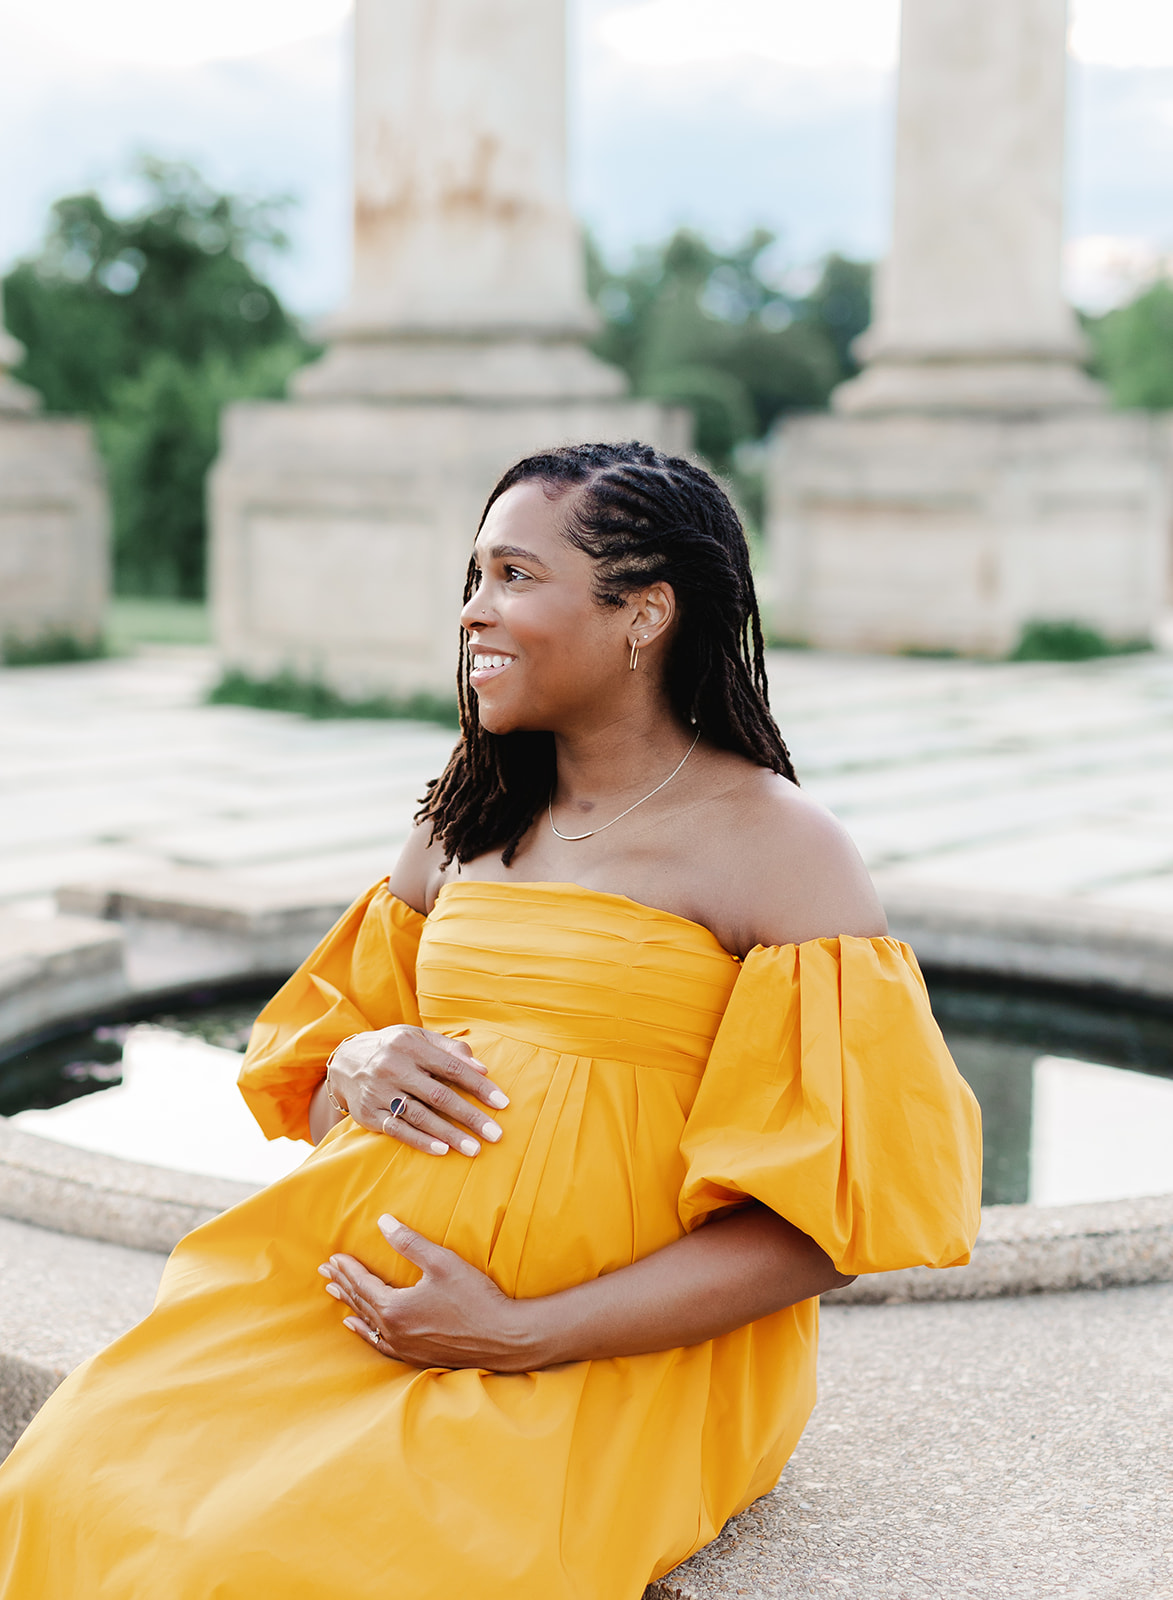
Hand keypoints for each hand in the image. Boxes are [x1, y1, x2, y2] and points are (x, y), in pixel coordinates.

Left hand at [318, 1215, 534, 1370]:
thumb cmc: (474, 1298)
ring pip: (366, 1322)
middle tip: (325, 1270)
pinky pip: (379, 1343)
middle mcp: (393, 1331)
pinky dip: (364, 1331)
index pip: (363, 1284)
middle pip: (360, 1302)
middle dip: (342, 1283)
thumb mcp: (442, 1262)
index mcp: (394, 1308)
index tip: (334, 1256)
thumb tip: (383, 1222)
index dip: (348, 1268)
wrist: (502, 1338)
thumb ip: (410, 1243)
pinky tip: (357, 1326)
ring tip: (334, 1292)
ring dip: (350, 1304)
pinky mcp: (414, 1356)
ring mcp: (403, 1347)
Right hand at [328, 1026, 508, 1157]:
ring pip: (420, 1116)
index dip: (479, 1086)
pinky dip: (421, 1141)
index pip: (452, 1067)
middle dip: (470, 1116)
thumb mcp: (417, 1037)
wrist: (343, 1062)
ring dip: (450, 1134)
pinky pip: (398, 1130)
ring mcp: (379, 1092)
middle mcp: (393, 1067)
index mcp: (410, 1045)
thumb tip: (483, 1068)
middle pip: (439, 1095)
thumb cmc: (393, 1049)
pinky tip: (442, 1150)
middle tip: (495, 1134)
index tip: (502, 1103)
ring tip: (474, 1148)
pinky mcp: (368, 1113)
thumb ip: (450, 1049)